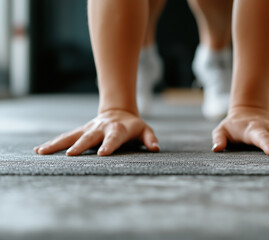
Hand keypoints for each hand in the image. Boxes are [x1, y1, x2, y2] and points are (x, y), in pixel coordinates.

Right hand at [34, 109, 159, 155]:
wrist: (118, 112)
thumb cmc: (133, 126)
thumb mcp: (144, 130)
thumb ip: (150, 139)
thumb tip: (156, 148)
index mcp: (118, 129)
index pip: (114, 137)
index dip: (109, 144)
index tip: (102, 154)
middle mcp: (100, 128)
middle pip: (89, 137)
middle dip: (81, 145)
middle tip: (71, 154)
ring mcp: (88, 129)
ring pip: (72, 136)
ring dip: (58, 144)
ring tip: (42, 152)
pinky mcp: (80, 131)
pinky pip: (65, 137)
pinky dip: (53, 143)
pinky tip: (39, 150)